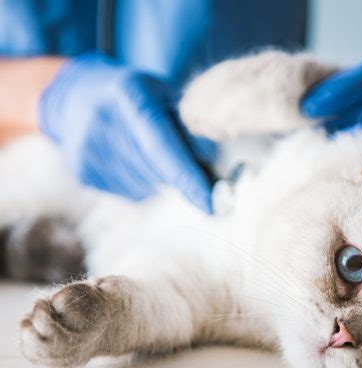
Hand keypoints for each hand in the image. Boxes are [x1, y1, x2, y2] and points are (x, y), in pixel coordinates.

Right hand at [39, 54, 213, 211]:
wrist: (71, 97)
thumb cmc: (130, 94)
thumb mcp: (160, 91)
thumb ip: (187, 120)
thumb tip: (213, 158)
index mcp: (128, 96)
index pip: (163, 147)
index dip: (188, 178)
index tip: (212, 204)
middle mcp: (104, 123)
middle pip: (158, 171)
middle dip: (181, 174)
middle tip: (186, 160)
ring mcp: (90, 151)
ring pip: (147, 185)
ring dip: (160, 177)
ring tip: (147, 150)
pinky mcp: (85, 173)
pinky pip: (131, 191)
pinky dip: (143, 181)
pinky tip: (132, 159)